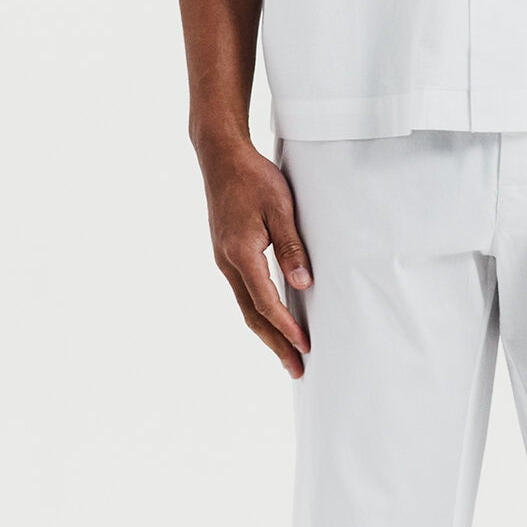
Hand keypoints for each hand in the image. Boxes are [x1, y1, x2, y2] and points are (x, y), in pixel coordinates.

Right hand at [197, 137, 312, 376]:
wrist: (221, 157)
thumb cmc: (253, 178)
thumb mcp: (280, 209)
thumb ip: (292, 248)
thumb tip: (304, 284)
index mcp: (241, 254)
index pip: (266, 302)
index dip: (286, 327)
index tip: (305, 346)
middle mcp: (227, 263)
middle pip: (252, 315)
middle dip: (275, 344)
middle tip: (296, 369)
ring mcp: (224, 260)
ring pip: (245, 306)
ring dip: (266, 332)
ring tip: (286, 353)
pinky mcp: (226, 254)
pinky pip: (243, 292)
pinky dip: (258, 312)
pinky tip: (271, 320)